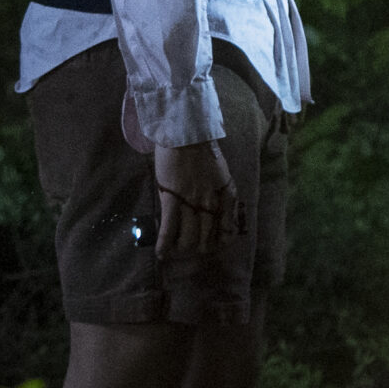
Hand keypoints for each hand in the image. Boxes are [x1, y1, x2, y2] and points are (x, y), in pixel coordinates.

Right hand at [153, 139, 238, 257]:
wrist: (185, 134)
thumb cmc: (202, 151)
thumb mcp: (221, 173)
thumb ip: (221, 193)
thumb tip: (215, 213)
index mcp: (227, 195)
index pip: (228, 230)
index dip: (219, 243)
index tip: (211, 246)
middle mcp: (212, 202)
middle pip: (206, 238)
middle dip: (197, 249)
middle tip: (187, 251)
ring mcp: (192, 201)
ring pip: (188, 238)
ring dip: (180, 249)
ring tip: (173, 252)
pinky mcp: (172, 198)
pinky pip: (169, 228)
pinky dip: (164, 243)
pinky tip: (161, 253)